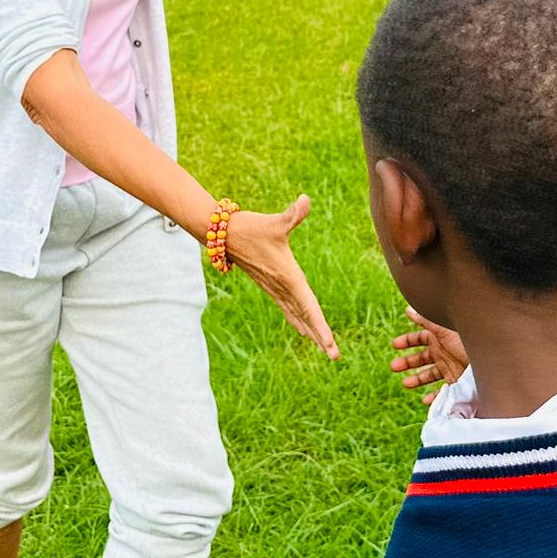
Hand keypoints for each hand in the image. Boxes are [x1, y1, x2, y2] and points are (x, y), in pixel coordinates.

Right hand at [225, 195, 338, 358]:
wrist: (222, 233)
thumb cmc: (250, 227)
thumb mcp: (274, 221)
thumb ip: (293, 214)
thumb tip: (305, 200)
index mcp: (289, 277)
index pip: (309, 307)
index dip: (321, 327)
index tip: (331, 345)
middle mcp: (283, 287)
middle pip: (305, 317)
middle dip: (320, 337)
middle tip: (335, 357)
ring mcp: (275, 288)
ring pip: (297, 315)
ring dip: (311, 332)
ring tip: (325, 348)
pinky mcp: (269, 285)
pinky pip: (288, 308)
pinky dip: (298, 320)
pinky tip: (304, 329)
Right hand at [388, 308, 469, 400]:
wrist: (490, 363)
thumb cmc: (467, 342)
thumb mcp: (444, 329)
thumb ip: (425, 320)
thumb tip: (408, 309)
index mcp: (440, 338)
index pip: (420, 338)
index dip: (407, 341)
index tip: (394, 345)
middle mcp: (444, 353)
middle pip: (422, 358)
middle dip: (408, 362)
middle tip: (393, 367)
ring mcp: (449, 368)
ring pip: (429, 375)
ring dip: (417, 379)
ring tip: (405, 384)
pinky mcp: (456, 383)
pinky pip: (441, 391)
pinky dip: (433, 396)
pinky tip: (425, 400)